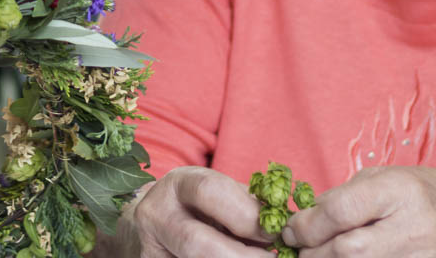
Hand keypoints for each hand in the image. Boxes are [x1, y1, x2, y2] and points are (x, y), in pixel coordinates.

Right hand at [108, 166, 268, 256]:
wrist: (156, 224)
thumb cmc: (199, 206)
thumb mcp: (219, 194)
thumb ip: (246, 206)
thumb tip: (284, 227)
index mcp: (177, 184)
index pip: (209, 192)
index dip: (246, 214)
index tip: (275, 233)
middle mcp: (156, 215)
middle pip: (196, 242)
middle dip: (241, 256)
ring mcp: (151, 248)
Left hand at [283, 165, 435, 256]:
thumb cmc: (426, 196)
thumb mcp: (389, 179)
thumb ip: (347, 197)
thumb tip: (303, 216)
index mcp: (401, 192)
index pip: (341, 211)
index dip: (307, 224)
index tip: (290, 228)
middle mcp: (414, 229)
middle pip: (347, 251)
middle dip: (313, 253)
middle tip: (297, 249)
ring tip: (317, 256)